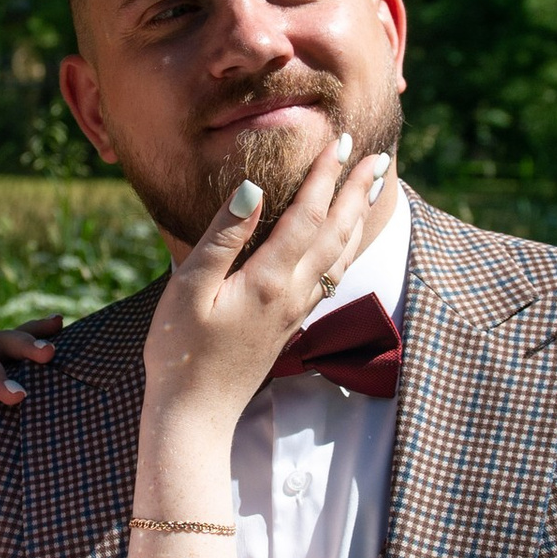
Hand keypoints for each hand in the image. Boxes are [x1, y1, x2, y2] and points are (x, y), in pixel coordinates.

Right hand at [142, 133, 388, 429]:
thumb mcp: (188, 288)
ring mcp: (295, 312)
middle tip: (376, 156)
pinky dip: (345, 248)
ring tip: (371, 189)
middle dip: (356, 192)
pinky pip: (330, 277)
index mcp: (268, 280)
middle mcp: (292, 294)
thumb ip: (222, 237)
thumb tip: (252, 188)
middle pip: (336, 233)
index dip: (325, 176)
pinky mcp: (290, 324)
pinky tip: (344, 241)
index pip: (307, 216)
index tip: (341, 143)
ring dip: (358, 218)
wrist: (195, 415)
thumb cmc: (180, 352)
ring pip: (340, 256)